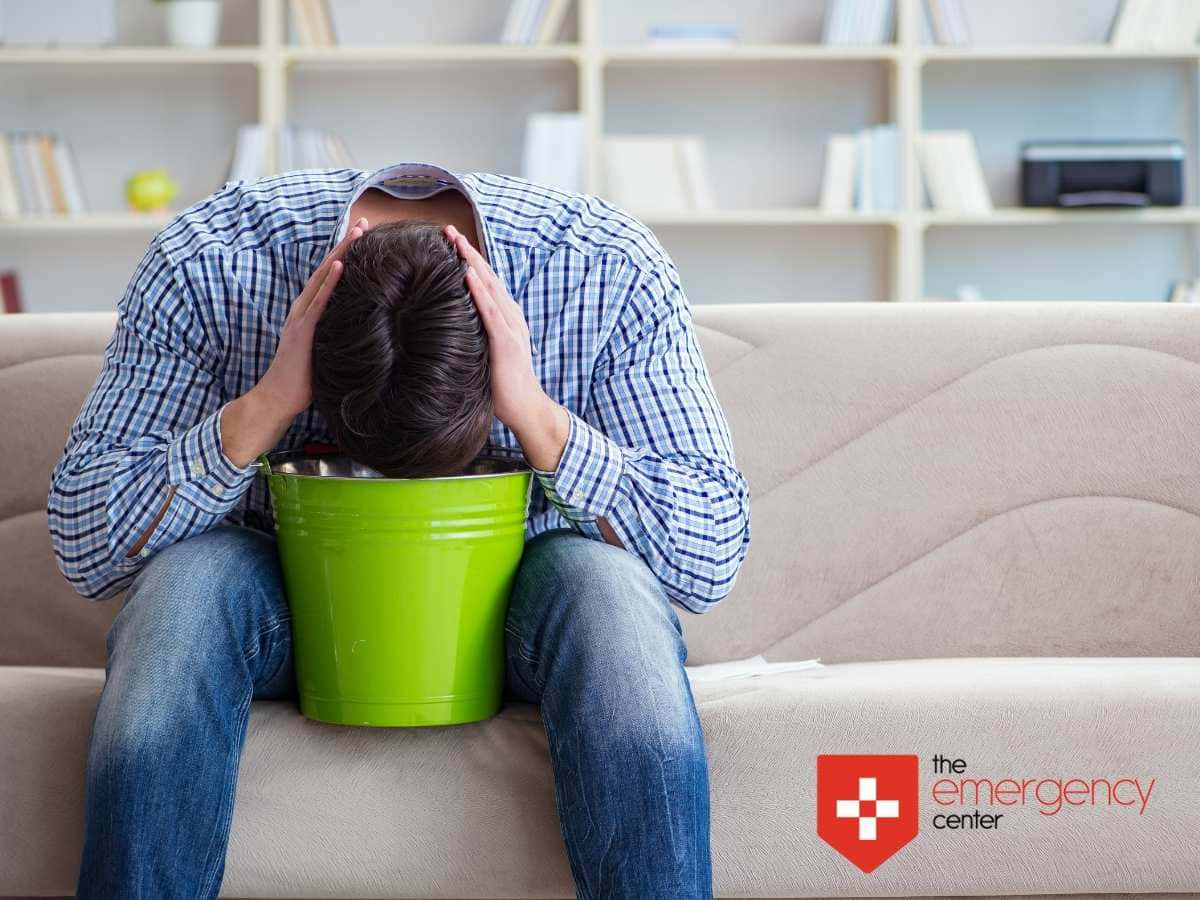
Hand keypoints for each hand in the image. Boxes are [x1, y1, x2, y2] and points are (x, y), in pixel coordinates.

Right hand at [221, 218, 366, 466]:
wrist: (279, 397)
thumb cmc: (306, 379)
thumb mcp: (329, 349)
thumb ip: (342, 334)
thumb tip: (371, 329)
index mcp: (310, 312)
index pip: (331, 277)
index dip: (347, 256)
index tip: (365, 238)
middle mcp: (304, 308)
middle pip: (327, 269)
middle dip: (346, 245)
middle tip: (366, 224)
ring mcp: (302, 317)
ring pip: (323, 278)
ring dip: (341, 254)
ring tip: (358, 233)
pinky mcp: (303, 330)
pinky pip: (318, 302)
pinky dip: (329, 282)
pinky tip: (340, 265)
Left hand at [445, 223, 569, 471]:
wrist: (526, 408)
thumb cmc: (501, 386)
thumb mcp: (484, 354)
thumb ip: (472, 336)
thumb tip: (445, 325)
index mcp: (505, 319)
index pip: (485, 282)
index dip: (468, 260)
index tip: (449, 242)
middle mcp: (510, 317)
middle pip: (487, 277)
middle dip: (467, 252)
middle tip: (447, 230)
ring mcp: (511, 328)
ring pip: (489, 287)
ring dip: (472, 263)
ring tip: (455, 242)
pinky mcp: (506, 343)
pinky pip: (491, 312)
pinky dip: (479, 291)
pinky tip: (467, 275)